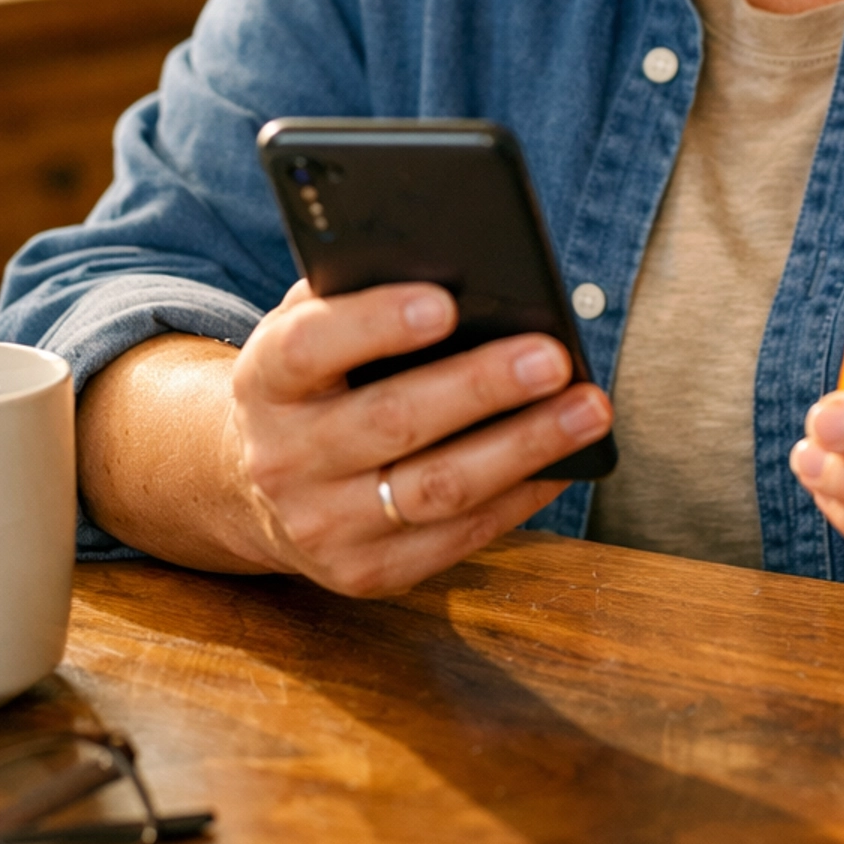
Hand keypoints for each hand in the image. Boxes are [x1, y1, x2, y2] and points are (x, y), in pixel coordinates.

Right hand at [225, 279, 611, 598]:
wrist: (257, 487)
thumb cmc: (314, 381)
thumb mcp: (311, 327)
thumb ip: (360, 292)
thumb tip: (463, 269)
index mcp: (264, 380)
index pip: (310, 349)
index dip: (375, 324)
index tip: (445, 303)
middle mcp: (283, 458)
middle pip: (392, 421)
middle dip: (481, 386)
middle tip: (552, 356)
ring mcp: (322, 525)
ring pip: (437, 488)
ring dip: (524, 446)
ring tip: (587, 408)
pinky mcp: (365, 574)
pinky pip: (457, 537)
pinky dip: (520, 497)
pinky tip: (564, 462)